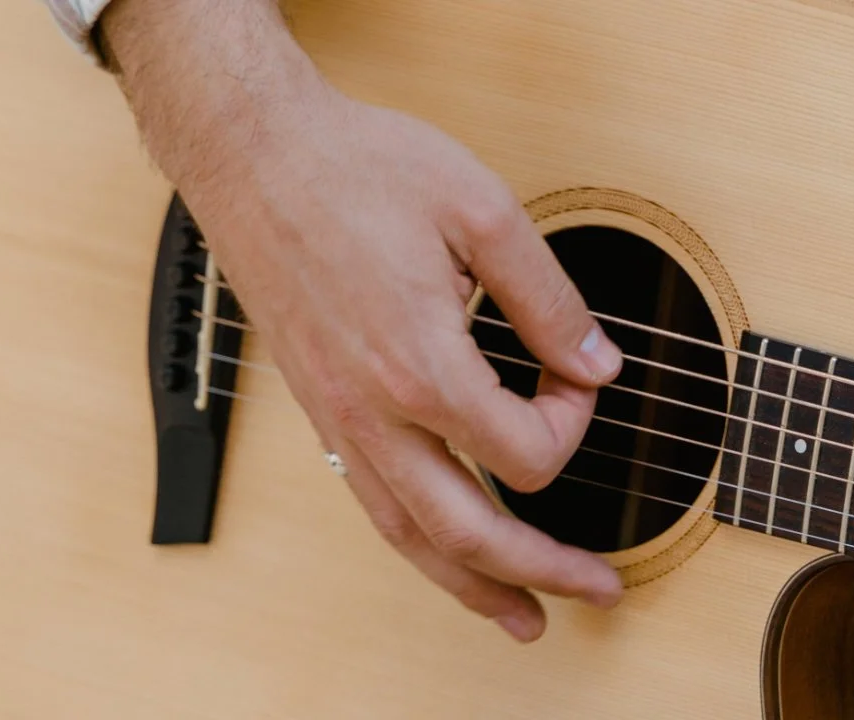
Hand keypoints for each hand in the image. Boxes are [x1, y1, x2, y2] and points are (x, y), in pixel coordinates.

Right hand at [102, 0, 624, 641]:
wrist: (254, 157)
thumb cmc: (355, 170)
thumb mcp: (481, 212)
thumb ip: (548, 299)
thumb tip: (596, 362)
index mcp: (420, 363)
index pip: (526, 451)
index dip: (573, 422)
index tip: (575, 377)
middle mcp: (374, 411)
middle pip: (469, 532)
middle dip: (543, 570)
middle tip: (599, 589)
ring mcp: (339, 421)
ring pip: (410, 539)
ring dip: (474, 587)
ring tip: (523, 617)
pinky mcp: (321, 414)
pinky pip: (373, 504)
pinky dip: (418, 547)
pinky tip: (443, 554)